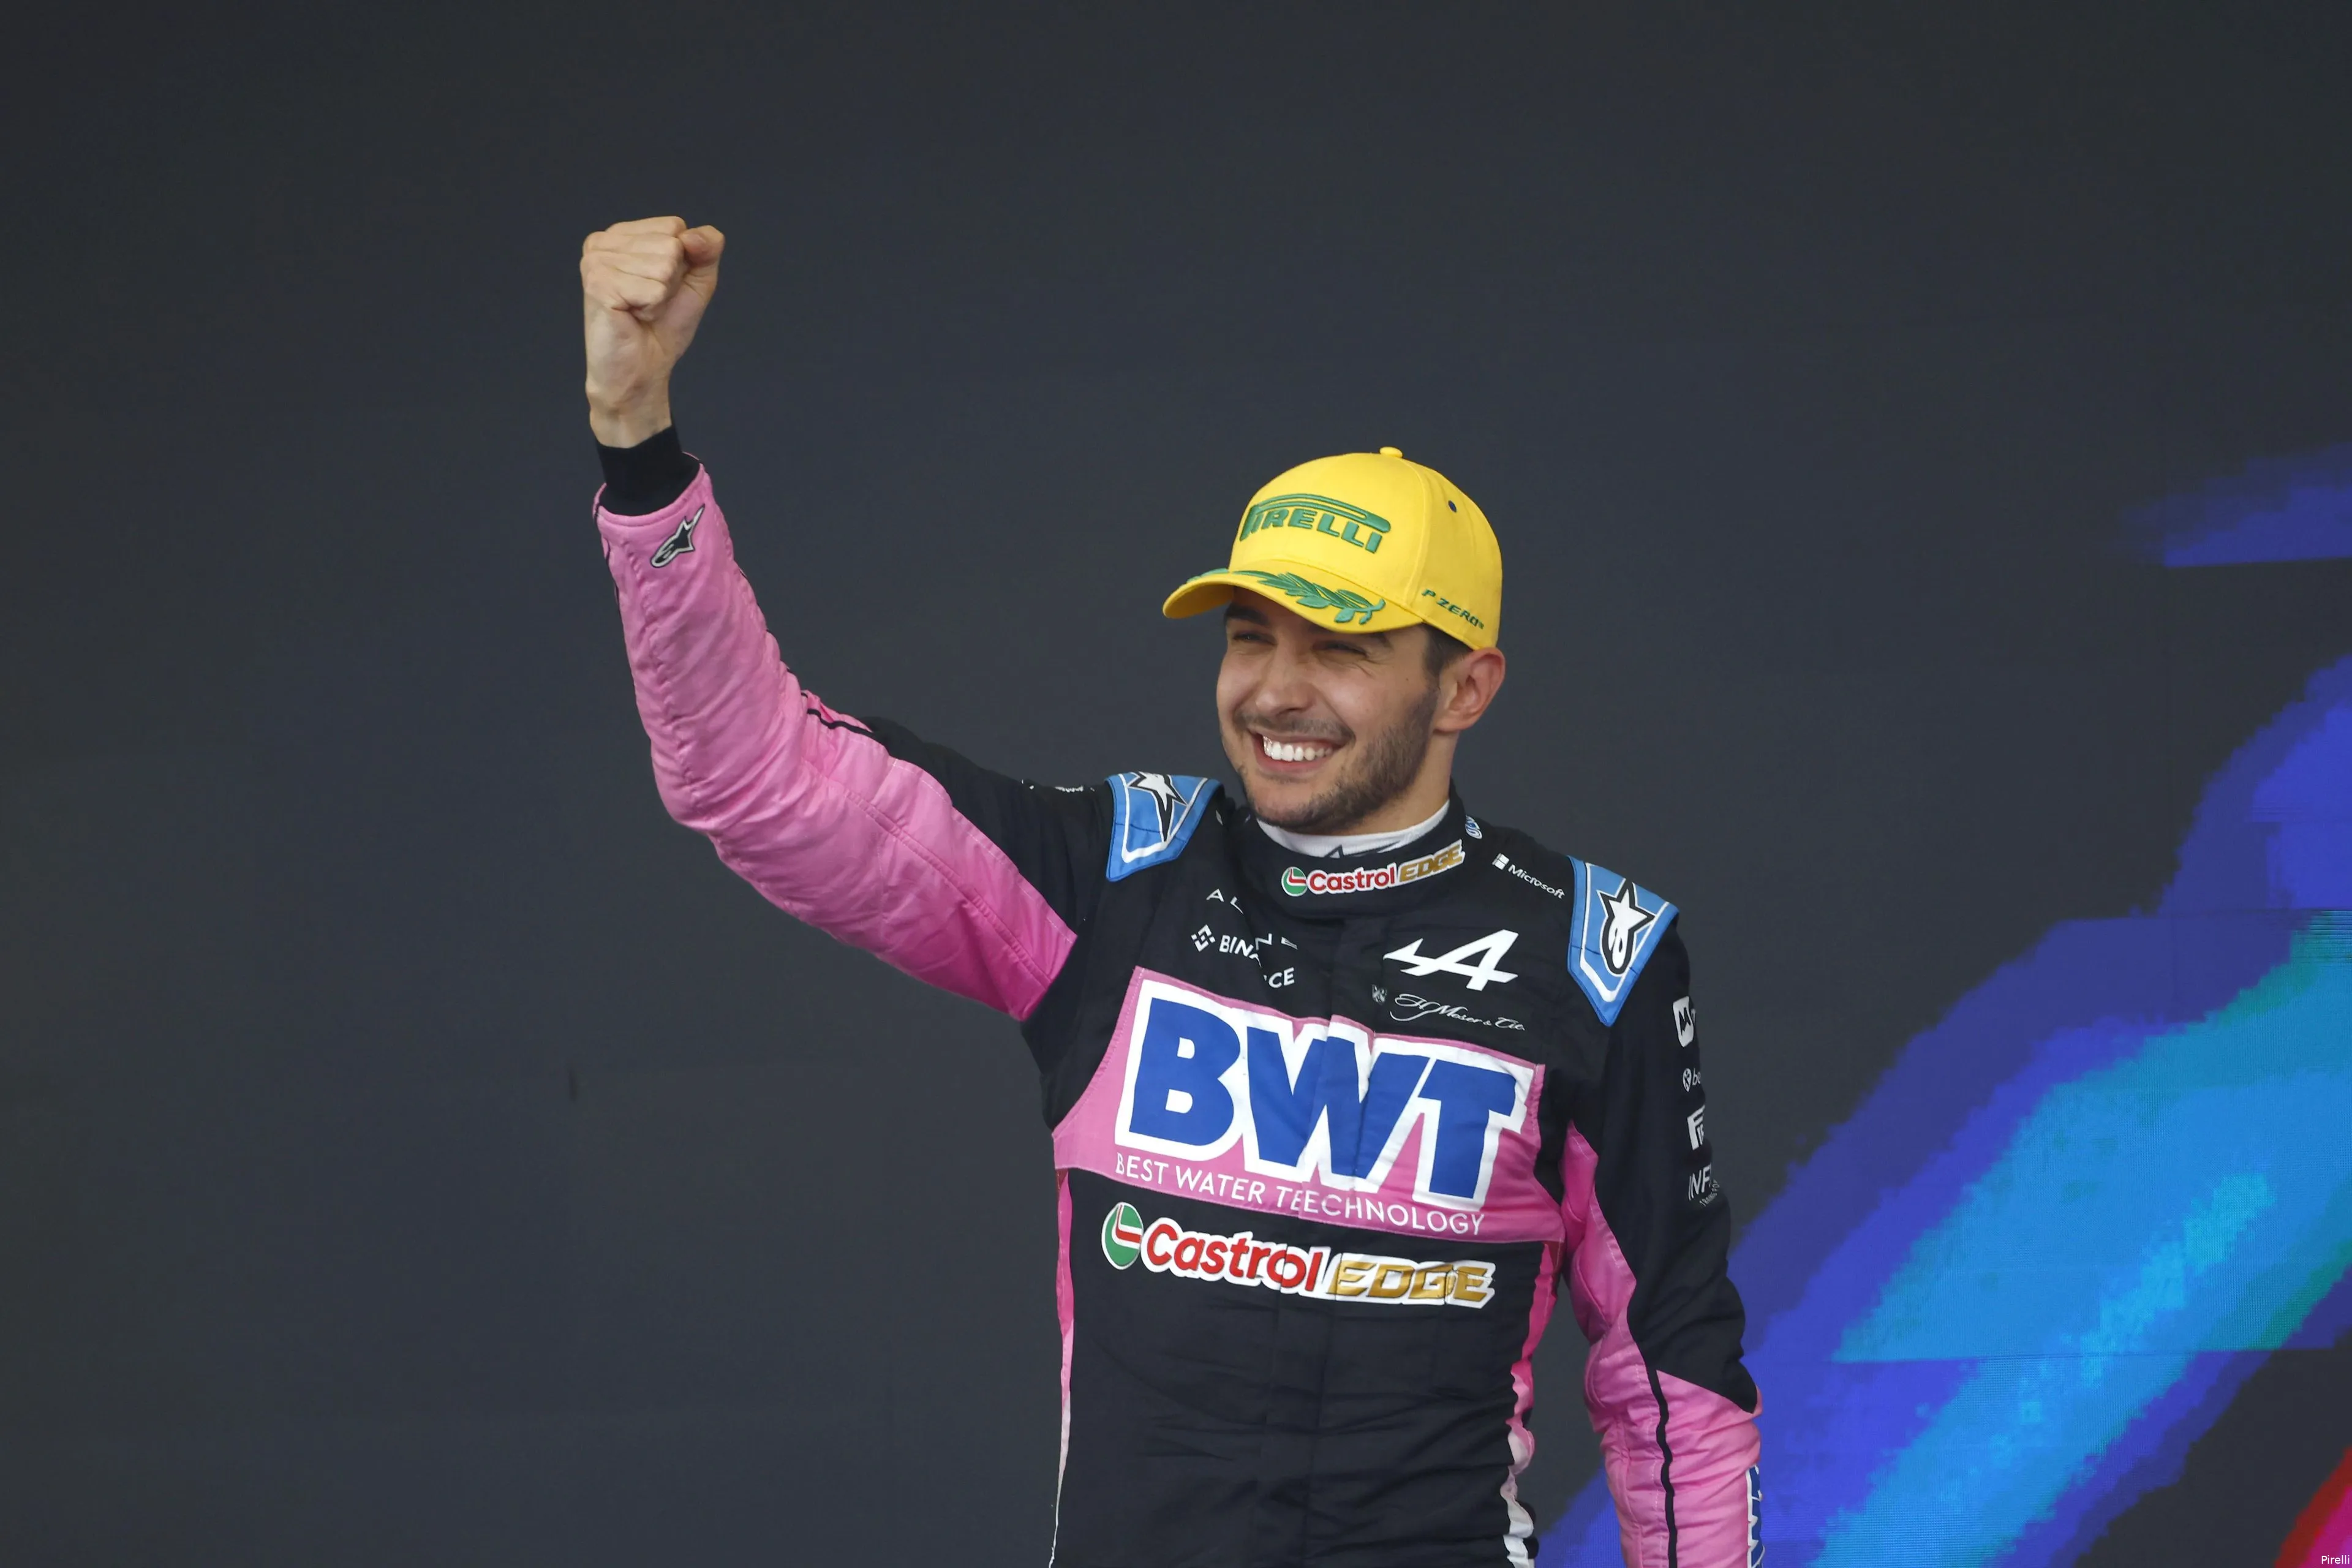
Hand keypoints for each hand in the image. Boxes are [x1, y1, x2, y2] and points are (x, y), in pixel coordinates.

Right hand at [581, 216, 724, 445]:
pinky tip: (632, 316)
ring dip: (660, 296)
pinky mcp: (597, 284)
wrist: (642, 369)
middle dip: (671, 281)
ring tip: (640, 309)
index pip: (674, 226)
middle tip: (650, 302)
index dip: (682, 262)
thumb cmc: (663, 326)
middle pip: (670, 245)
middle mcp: (603, 241)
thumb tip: (695, 235)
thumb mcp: (696, 281)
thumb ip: (706, 249)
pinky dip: (651, 308)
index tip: (661, 286)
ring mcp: (596, 261)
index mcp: (622, 234)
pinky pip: (652, 289)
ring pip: (663, 266)